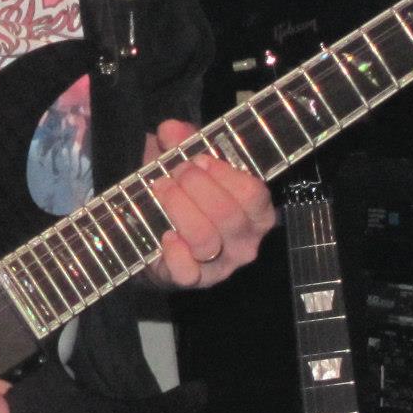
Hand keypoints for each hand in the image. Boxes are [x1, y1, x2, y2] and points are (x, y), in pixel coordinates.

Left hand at [141, 119, 275, 288]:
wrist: (156, 237)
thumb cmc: (183, 195)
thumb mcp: (182, 163)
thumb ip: (180, 143)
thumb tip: (171, 130)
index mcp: (256, 211)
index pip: (253, 193)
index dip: (223, 173)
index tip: (197, 159)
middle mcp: (245, 242)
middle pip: (228, 214)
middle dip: (195, 187)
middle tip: (174, 173)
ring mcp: (221, 265)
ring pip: (205, 239)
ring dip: (178, 209)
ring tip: (161, 191)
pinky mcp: (194, 282)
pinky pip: (187, 272)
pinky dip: (174, 252)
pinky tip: (165, 236)